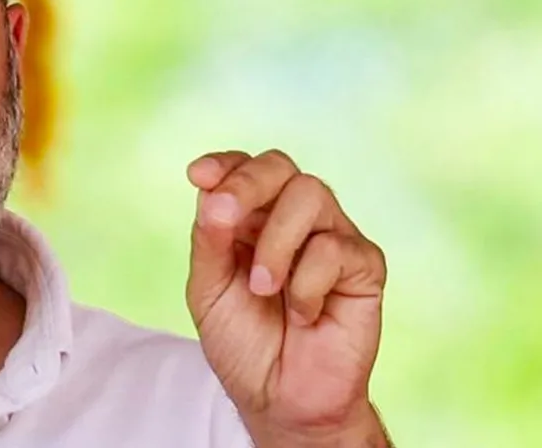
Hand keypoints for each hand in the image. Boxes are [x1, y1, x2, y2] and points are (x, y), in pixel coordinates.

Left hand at [185, 150, 390, 446]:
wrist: (280, 398)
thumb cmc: (244, 342)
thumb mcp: (208, 290)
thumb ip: (209, 242)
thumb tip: (211, 196)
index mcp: (252, 217)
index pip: (243, 168)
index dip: (224, 164)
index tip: (197, 176)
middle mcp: (294, 218)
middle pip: (279, 166)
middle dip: (247, 184)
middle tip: (223, 215)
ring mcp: (332, 236)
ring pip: (309, 194)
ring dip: (274, 242)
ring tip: (262, 287)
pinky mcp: (365, 265)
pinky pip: (334, 248)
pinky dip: (306, 283)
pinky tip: (303, 314)